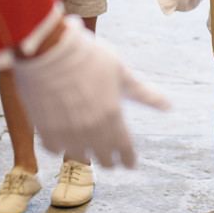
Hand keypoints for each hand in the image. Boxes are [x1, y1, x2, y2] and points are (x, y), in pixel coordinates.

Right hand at [11, 16, 168, 166]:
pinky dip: (61, 145)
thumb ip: (143, 93)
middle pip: (104, 159)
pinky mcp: (45, 130)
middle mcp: (91, 130)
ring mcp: (67, 133)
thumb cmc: (88, 56)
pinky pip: (56, 148)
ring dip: (85, 151)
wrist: (48, 49)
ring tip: (86, 145)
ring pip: (80, 155)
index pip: (125, 150)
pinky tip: (63, 137)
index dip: (129, 159)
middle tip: (110, 156)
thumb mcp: (120, 72)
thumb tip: (168, 106)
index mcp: (113, 117)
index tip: (130, 163)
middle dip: (110, 159)